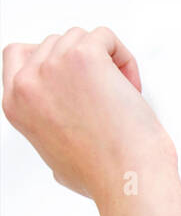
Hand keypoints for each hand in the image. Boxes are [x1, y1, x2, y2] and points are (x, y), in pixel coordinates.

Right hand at [2, 26, 174, 200]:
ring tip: (122, 97)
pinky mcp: (83, 56)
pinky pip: (105, 36)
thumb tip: (59, 132)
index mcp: (15, 104)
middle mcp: (27, 83)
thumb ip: (48, 132)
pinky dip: (123, 58)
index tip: (75, 77)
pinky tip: (131, 88)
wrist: (128, 179)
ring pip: (81, 37)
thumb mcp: (55, 159)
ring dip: (106, 62)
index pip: (17, 55)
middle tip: (107, 97)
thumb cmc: (104, 176)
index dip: (48, 59)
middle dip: (84, 64)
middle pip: (54, 43)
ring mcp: (52, 66)